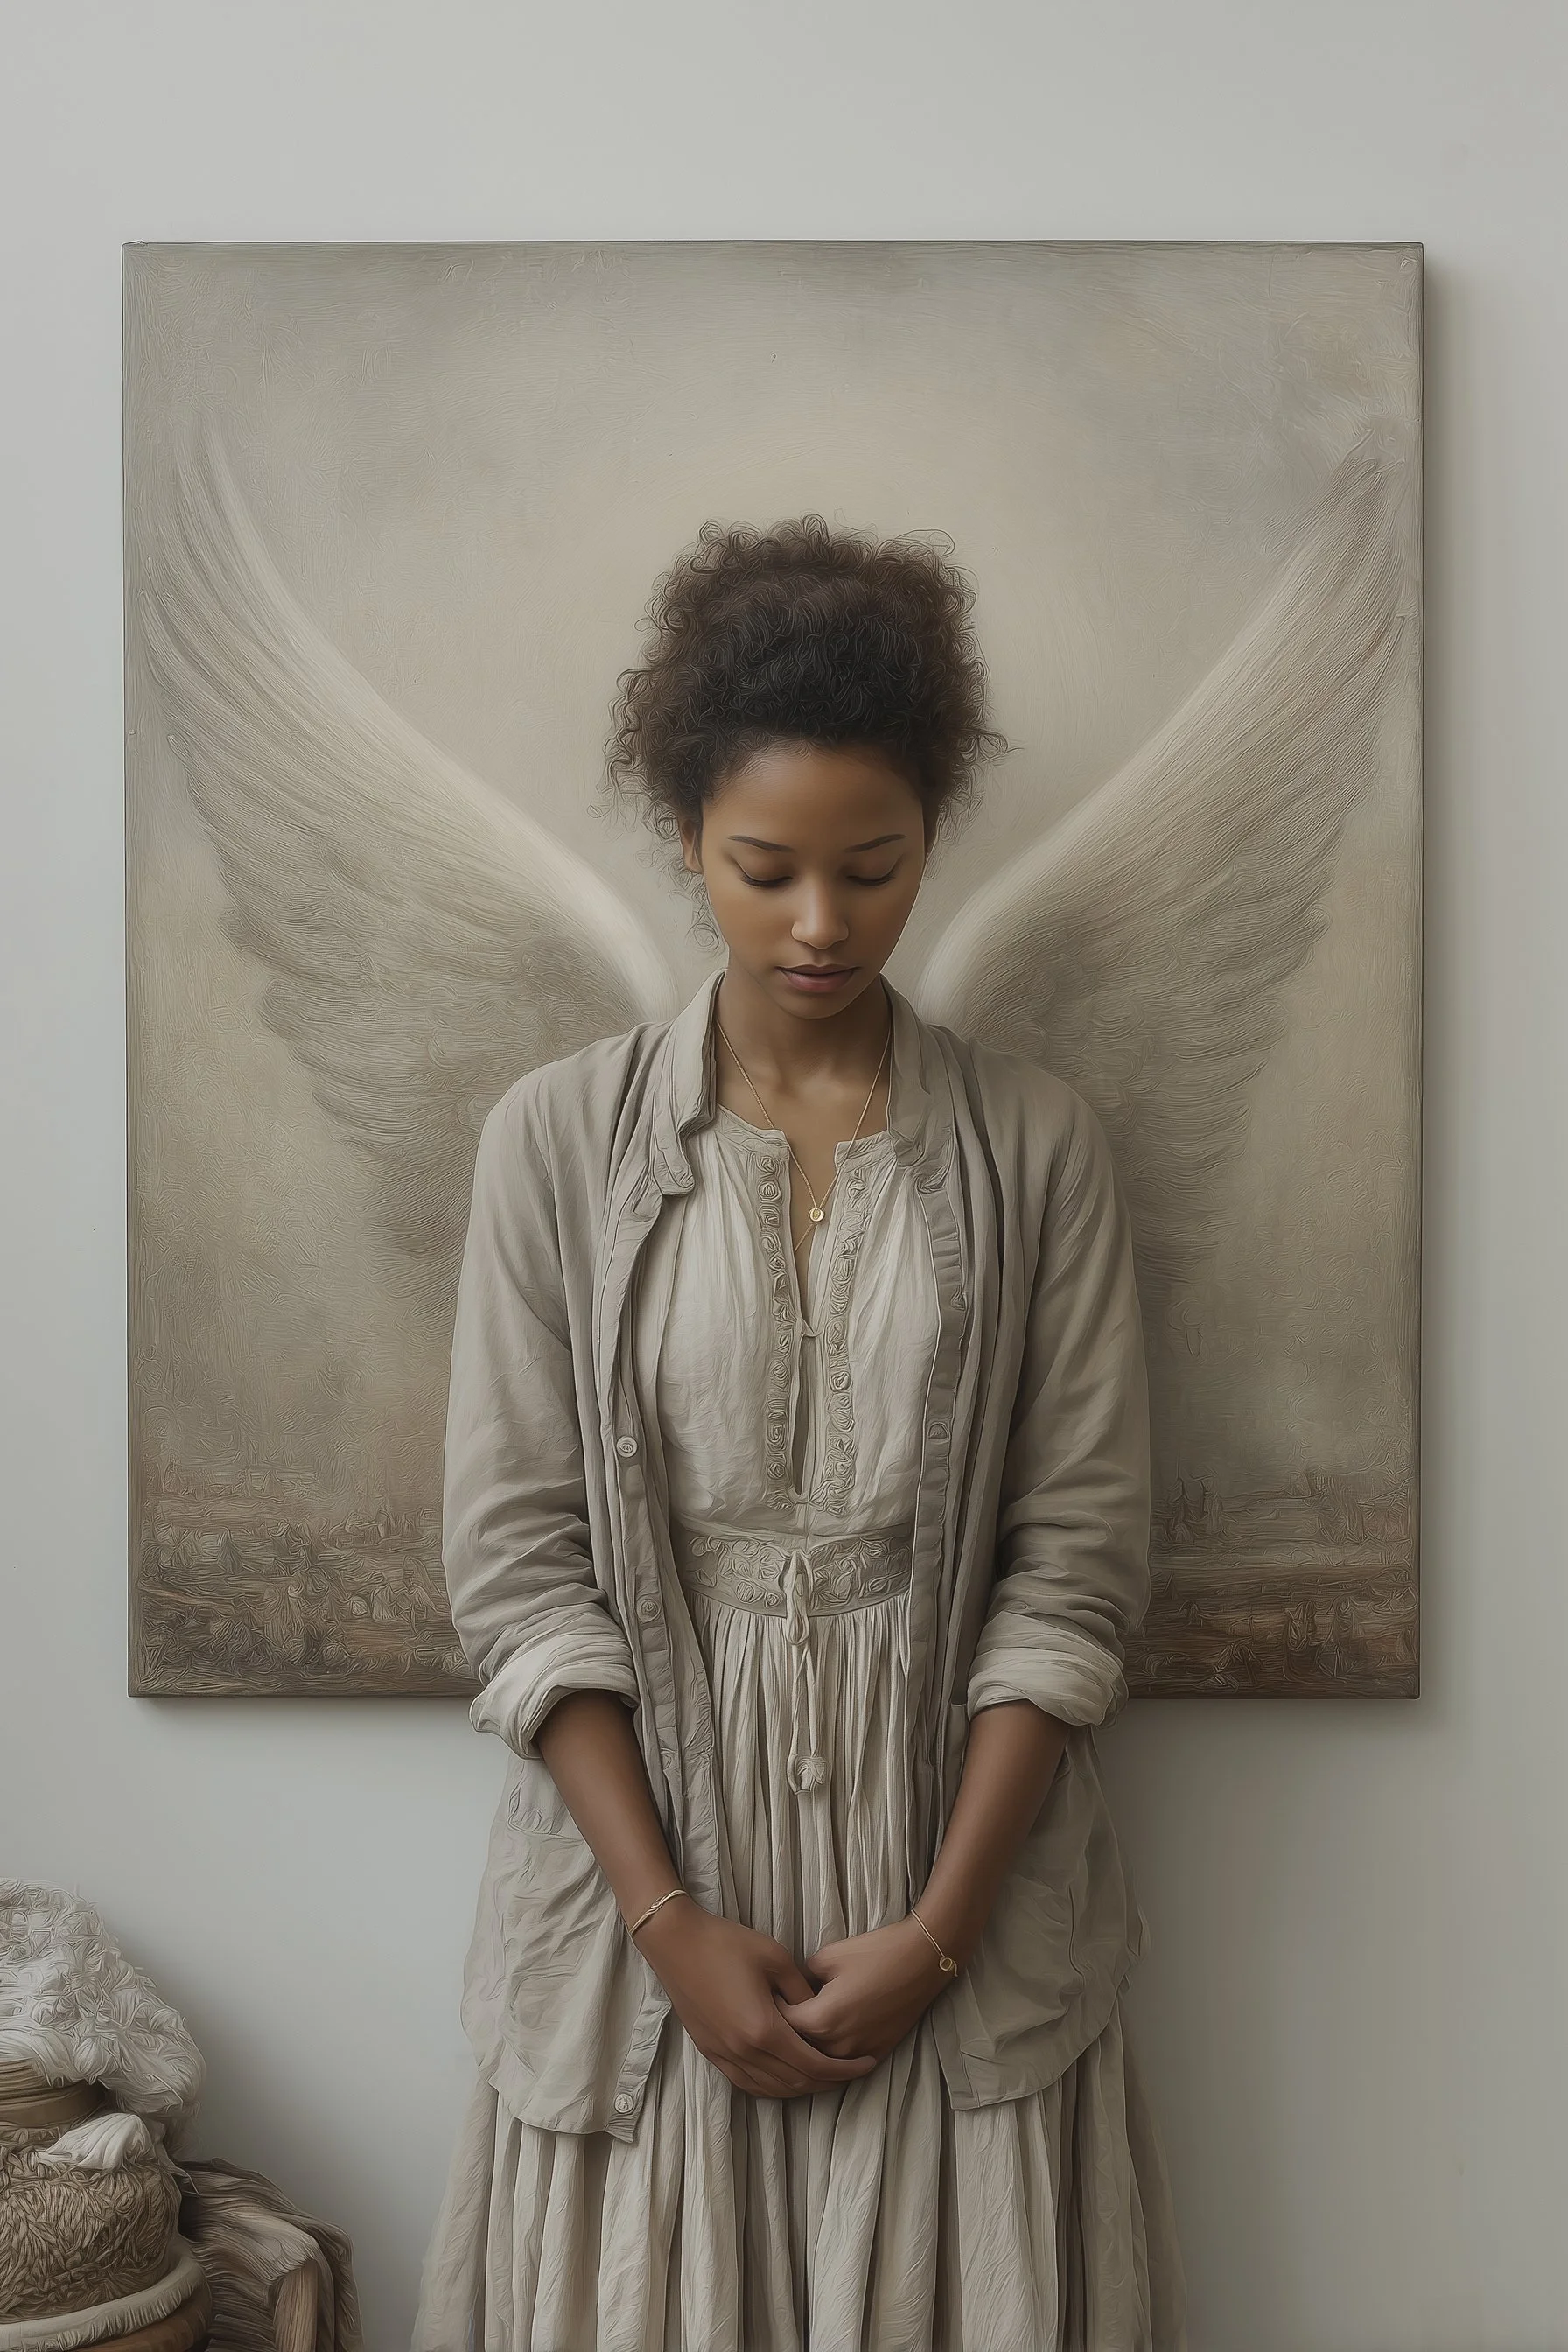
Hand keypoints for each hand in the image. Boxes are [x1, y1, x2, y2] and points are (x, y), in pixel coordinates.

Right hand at [634, 1899, 881, 2098]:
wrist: (675, 1943)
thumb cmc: (726, 1943)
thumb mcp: (775, 1958)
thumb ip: (802, 1991)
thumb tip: (817, 2012)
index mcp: (764, 2030)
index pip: (813, 2065)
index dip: (843, 2070)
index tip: (867, 2063)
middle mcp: (744, 2052)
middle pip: (795, 2083)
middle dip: (828, 2082)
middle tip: (851, 2071)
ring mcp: (724, 2056)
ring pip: (772, 2089)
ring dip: (801, 2087)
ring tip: (824, 2075)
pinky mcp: (711, 2052)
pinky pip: (748, 2084)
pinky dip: (773, 2087)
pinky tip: (785, 2077)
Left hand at [775, 1917, 951, 2066]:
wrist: (922, 1961)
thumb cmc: (875, 1952)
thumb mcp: (827, 1956)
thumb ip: (801, 1979)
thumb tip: (791, 1991)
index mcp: (822, 2020)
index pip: (780, 2026)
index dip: (766, 2012)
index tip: (759, 2000)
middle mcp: (837, 2045)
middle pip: (796, 2050)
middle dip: (782, 2034)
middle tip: (770, 2017)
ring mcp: (858, 2054)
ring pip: (819, 2063)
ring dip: (804, 2049)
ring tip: (792, 2031)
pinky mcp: (876, 2054)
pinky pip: (842, 2065)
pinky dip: (828, 2058)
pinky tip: (820, 2041)